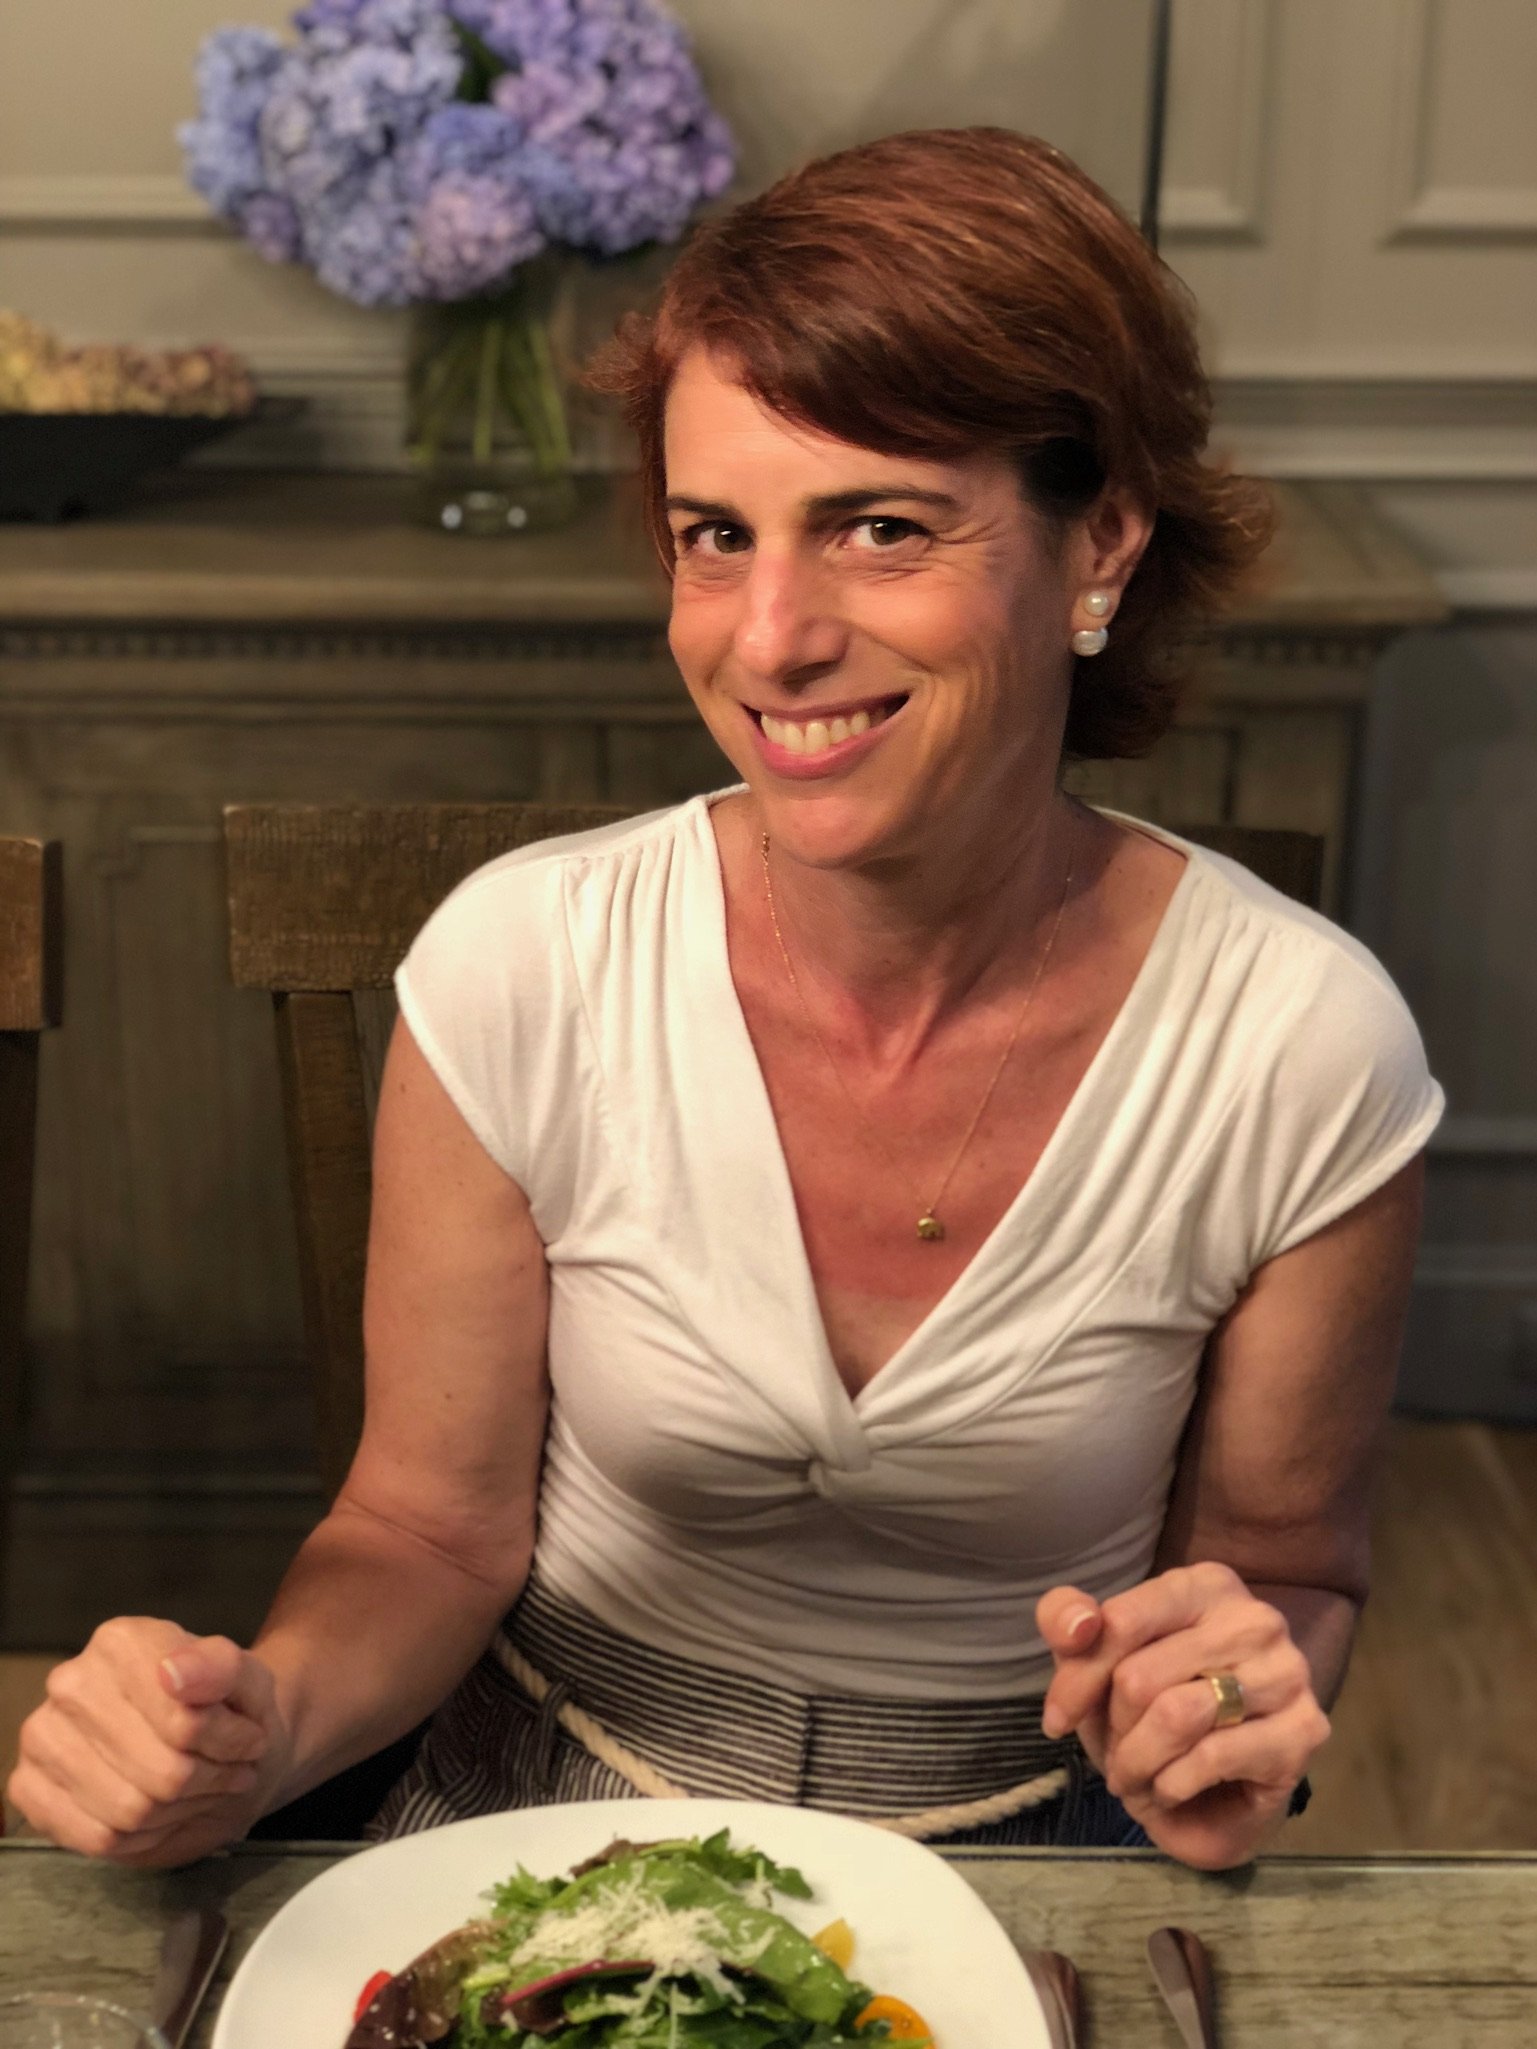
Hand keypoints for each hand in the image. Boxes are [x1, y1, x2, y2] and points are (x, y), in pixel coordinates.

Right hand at [6, 1617, 290, 1866]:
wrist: (213, 1745)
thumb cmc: (229, 1708)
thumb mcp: (248, 1679)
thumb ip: (221, 1667)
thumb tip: (174, 1672)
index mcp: (121, 1642)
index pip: (183, 1723)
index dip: (227, 1742)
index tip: (249, 1739)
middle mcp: (70, 1684)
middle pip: (160, 1772)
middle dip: (208, 1781)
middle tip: (230, 1771)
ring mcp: (42, 1736)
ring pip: (129, 1810)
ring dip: (180, 1811)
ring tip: (201, 1789)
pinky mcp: (29, 1787)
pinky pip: (96, 1838)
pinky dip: (142, 1837)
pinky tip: (161, 1813)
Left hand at [1037, 1564, 1329, 1869]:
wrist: (1215, 1798)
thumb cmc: (1152, 1715)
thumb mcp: (1094, 1663)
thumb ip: (1067, 1621)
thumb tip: (1078, 1626)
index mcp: (1204, 1585)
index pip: (1120, 1622)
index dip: (1077, 1679)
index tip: (1058, 1719)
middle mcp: (1254, 1618)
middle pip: (1142, 1676)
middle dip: (1114, 1729)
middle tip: (1118, 1753)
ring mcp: (1287, 1673)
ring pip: (1177, 1716)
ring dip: (1139, 1761)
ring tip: (1136, 1776)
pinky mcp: (1304, 1731)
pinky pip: (1212, 1757)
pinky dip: (1173, 1785)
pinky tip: (1171, 1789)